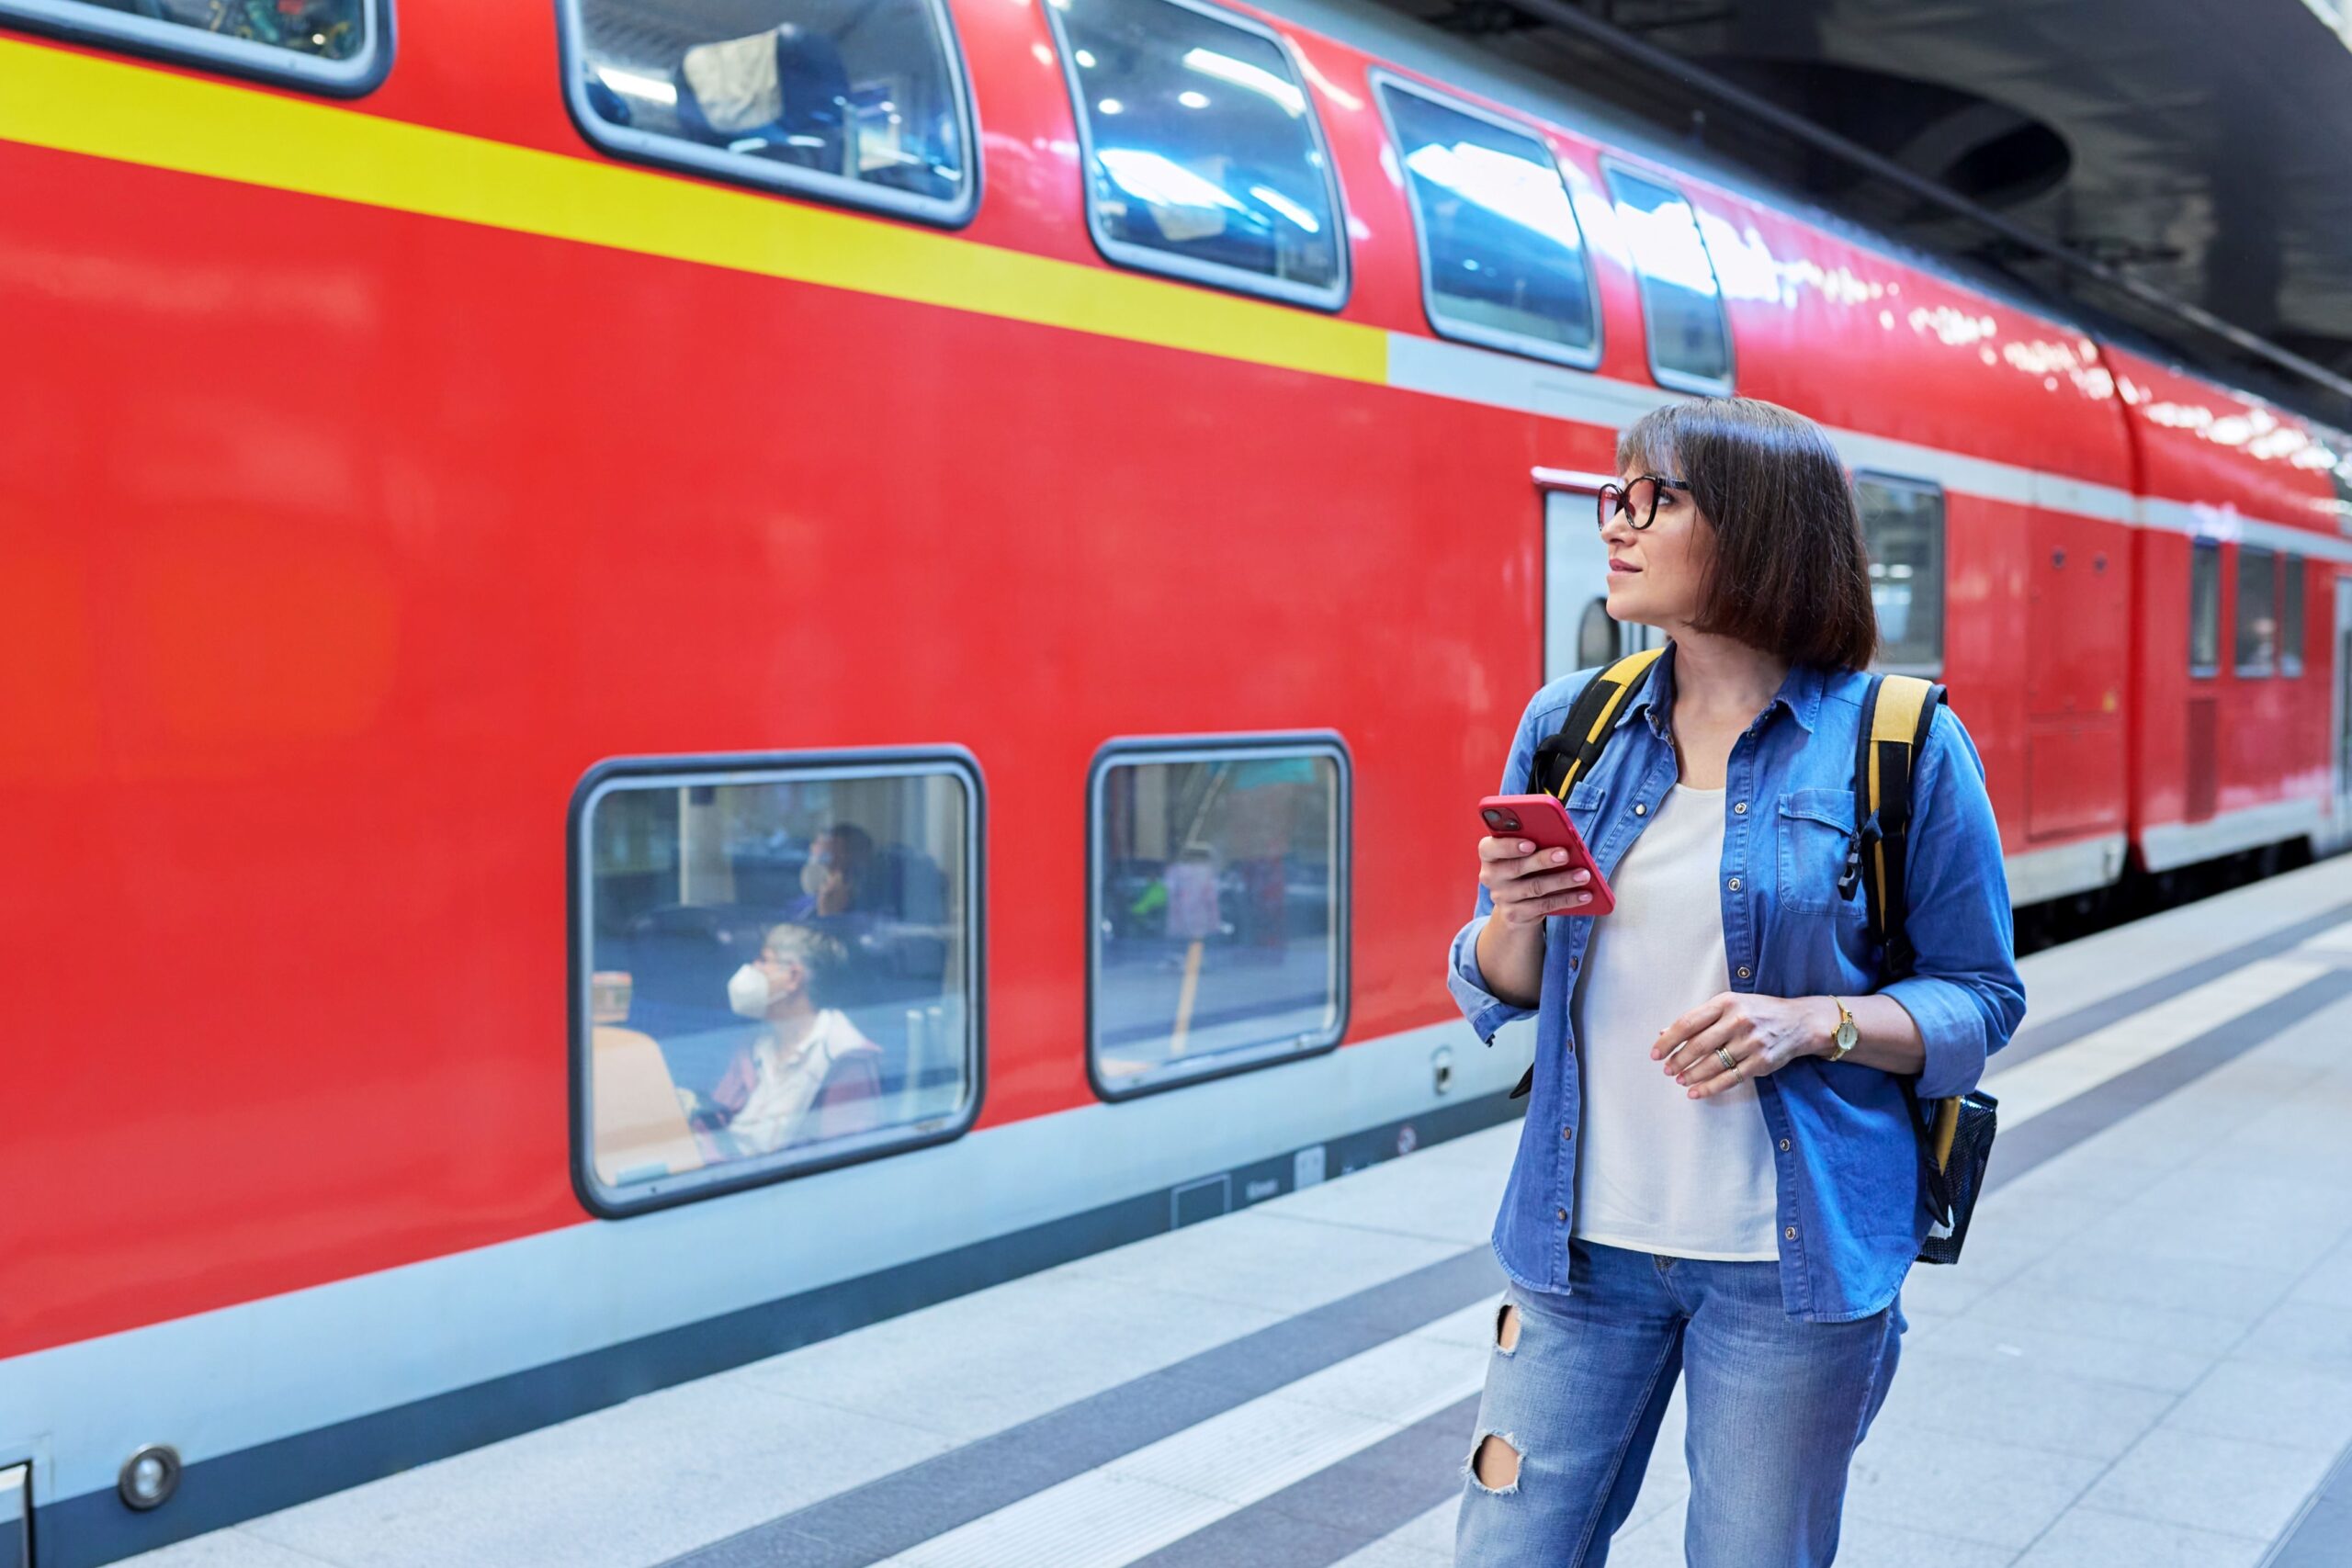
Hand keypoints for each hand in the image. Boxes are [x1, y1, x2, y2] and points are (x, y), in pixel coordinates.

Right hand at [1477, 836, 1596, 927]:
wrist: (1514, 901)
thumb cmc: (1525, 865)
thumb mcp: (1522, 851)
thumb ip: (1534, 841)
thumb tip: (1562, 838)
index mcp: (1489, 854)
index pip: (1490, 848)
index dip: (1509, 845)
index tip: (1531, 843)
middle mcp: (1490, 876)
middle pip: (1516, 868)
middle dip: (1543, 861)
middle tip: (1565, 854)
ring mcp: (1501, 897)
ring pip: (1534, 888)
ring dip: (1562, 881)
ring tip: (1584, 875)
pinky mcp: (1515, 914)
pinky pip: (1544, 906)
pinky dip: (1567, 899)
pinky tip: (1585, 894)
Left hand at [1654, 993, 1834, 1099]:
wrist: (1798, 1022)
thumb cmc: (1758, 1012)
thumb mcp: (1730, 1005)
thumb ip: (1699, 1018)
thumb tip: (1664, 1032)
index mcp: (1726, 1003)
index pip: (1688, 1023)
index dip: (1668, 1040)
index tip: (1656, 1053)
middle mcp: (1738, 1021)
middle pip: (1698, 1045)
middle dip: (1678, 1060)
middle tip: (1667, 1069)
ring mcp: (1751, 1042)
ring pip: (1713, 1064)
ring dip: (1692, 1075)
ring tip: (1680, 1080)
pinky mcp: (1761, 1062)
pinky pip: (1730, 1078)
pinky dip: (1710, 1088)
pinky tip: (1696, 1092)